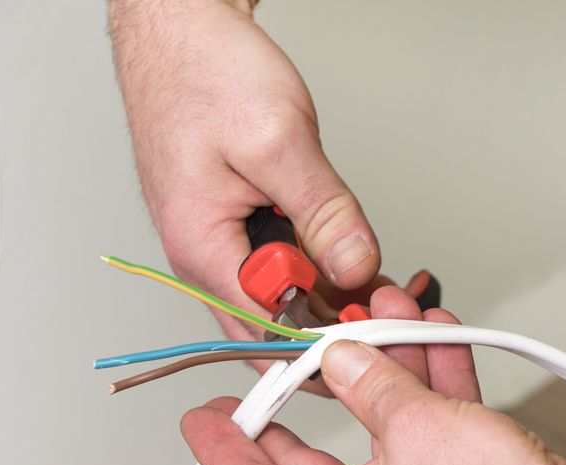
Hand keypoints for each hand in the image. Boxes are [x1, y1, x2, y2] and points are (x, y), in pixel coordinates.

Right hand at [108, 0, 381, 337]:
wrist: (177, 29)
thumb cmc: (205, 71)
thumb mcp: (278, 140)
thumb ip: (323, 212)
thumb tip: (355, 268)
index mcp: (202, 249)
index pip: (269, 331)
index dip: (327, 334)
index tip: (375, 319)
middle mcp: (201, 257)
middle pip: (274, 327)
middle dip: (333, 320)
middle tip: (388, 300)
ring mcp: (215, 243)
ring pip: (279, 297)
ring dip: (328, 292)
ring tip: (377, 276)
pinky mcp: (231, 226)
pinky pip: (276, 265)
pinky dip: (315, 265)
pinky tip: (349, 254)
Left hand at [181, 287, 565, 464]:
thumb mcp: (414, 424)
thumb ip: (370, 382)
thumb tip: (342, 357)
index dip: (224, 448)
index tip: (199, 421)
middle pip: (316, 461)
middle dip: (312, 394)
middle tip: (283, 364)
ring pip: (381, 440)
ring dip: (385, 378)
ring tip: (384, 319)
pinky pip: (428, 444)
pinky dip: (430, 397)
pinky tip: (439, 345)